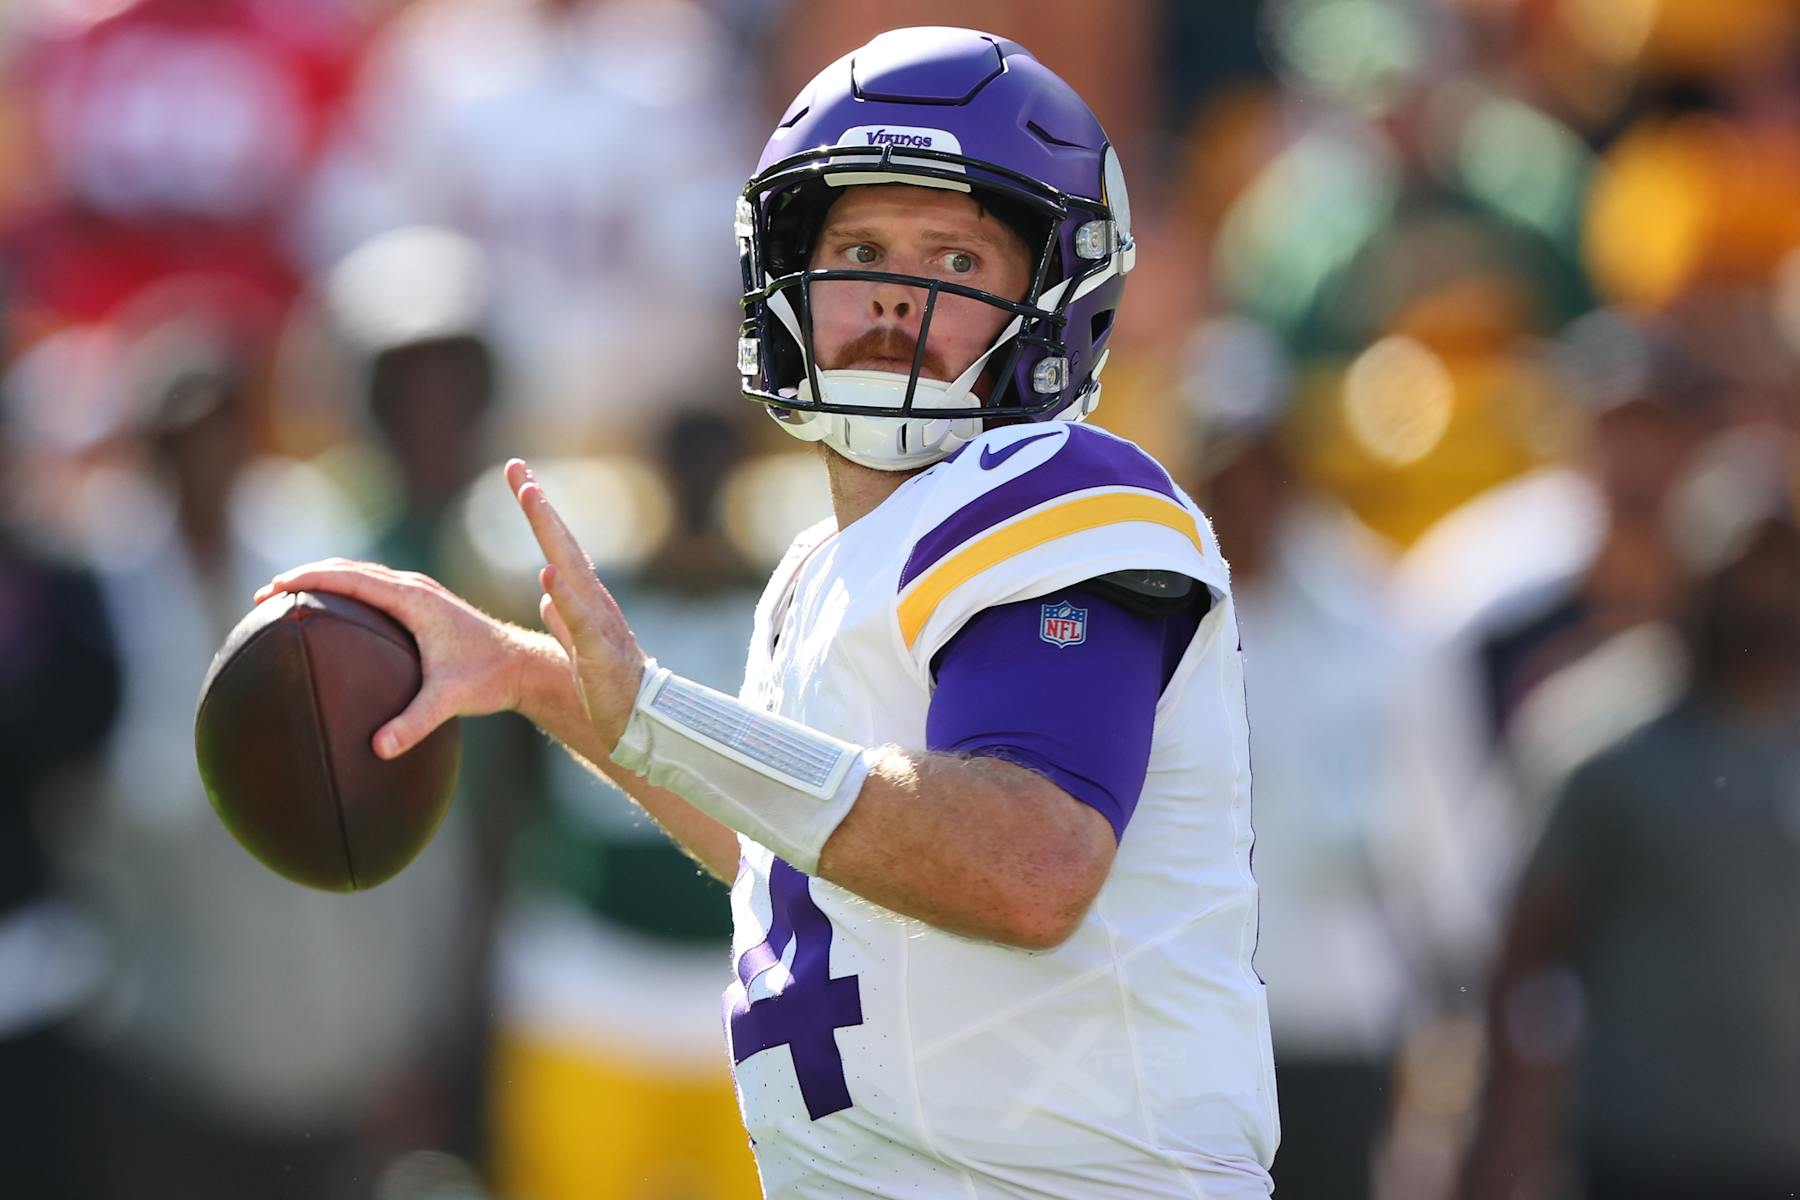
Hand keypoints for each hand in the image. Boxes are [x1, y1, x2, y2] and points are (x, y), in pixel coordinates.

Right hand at [253, 559, 527, 758]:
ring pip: (361, 575)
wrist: (524, 665)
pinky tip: (332, 614)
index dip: (309, 578)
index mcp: (414, 600)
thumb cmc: (489, 678)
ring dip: (324, 580)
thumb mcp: (450, 700)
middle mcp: (415, 588)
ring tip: (287, 598)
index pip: (350, 578)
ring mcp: (420, 593)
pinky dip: (345, 590)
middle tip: (265, 594)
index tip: (274, 587)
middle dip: (305, 576)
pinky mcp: (424, 604)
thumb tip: (378, 749)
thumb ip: (415, 723)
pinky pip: (375, 588)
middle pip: (349, 570)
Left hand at [506, 458, 647, 751]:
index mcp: (585, 598)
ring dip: (551, 532)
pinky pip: (580, 619)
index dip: (538, 510)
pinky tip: (548, 574)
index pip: (557, 545)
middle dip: (540, 506)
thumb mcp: (579, 645)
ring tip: (531, 499)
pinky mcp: (600, 650)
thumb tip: (548, 594)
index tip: (518, 475)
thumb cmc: (610, 684)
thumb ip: (564, 616)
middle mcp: (594, 599)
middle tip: (518, 471)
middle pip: (564, 544)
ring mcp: (599, 622)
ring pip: (572, 569)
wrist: (641, 720)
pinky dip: (565, 596)